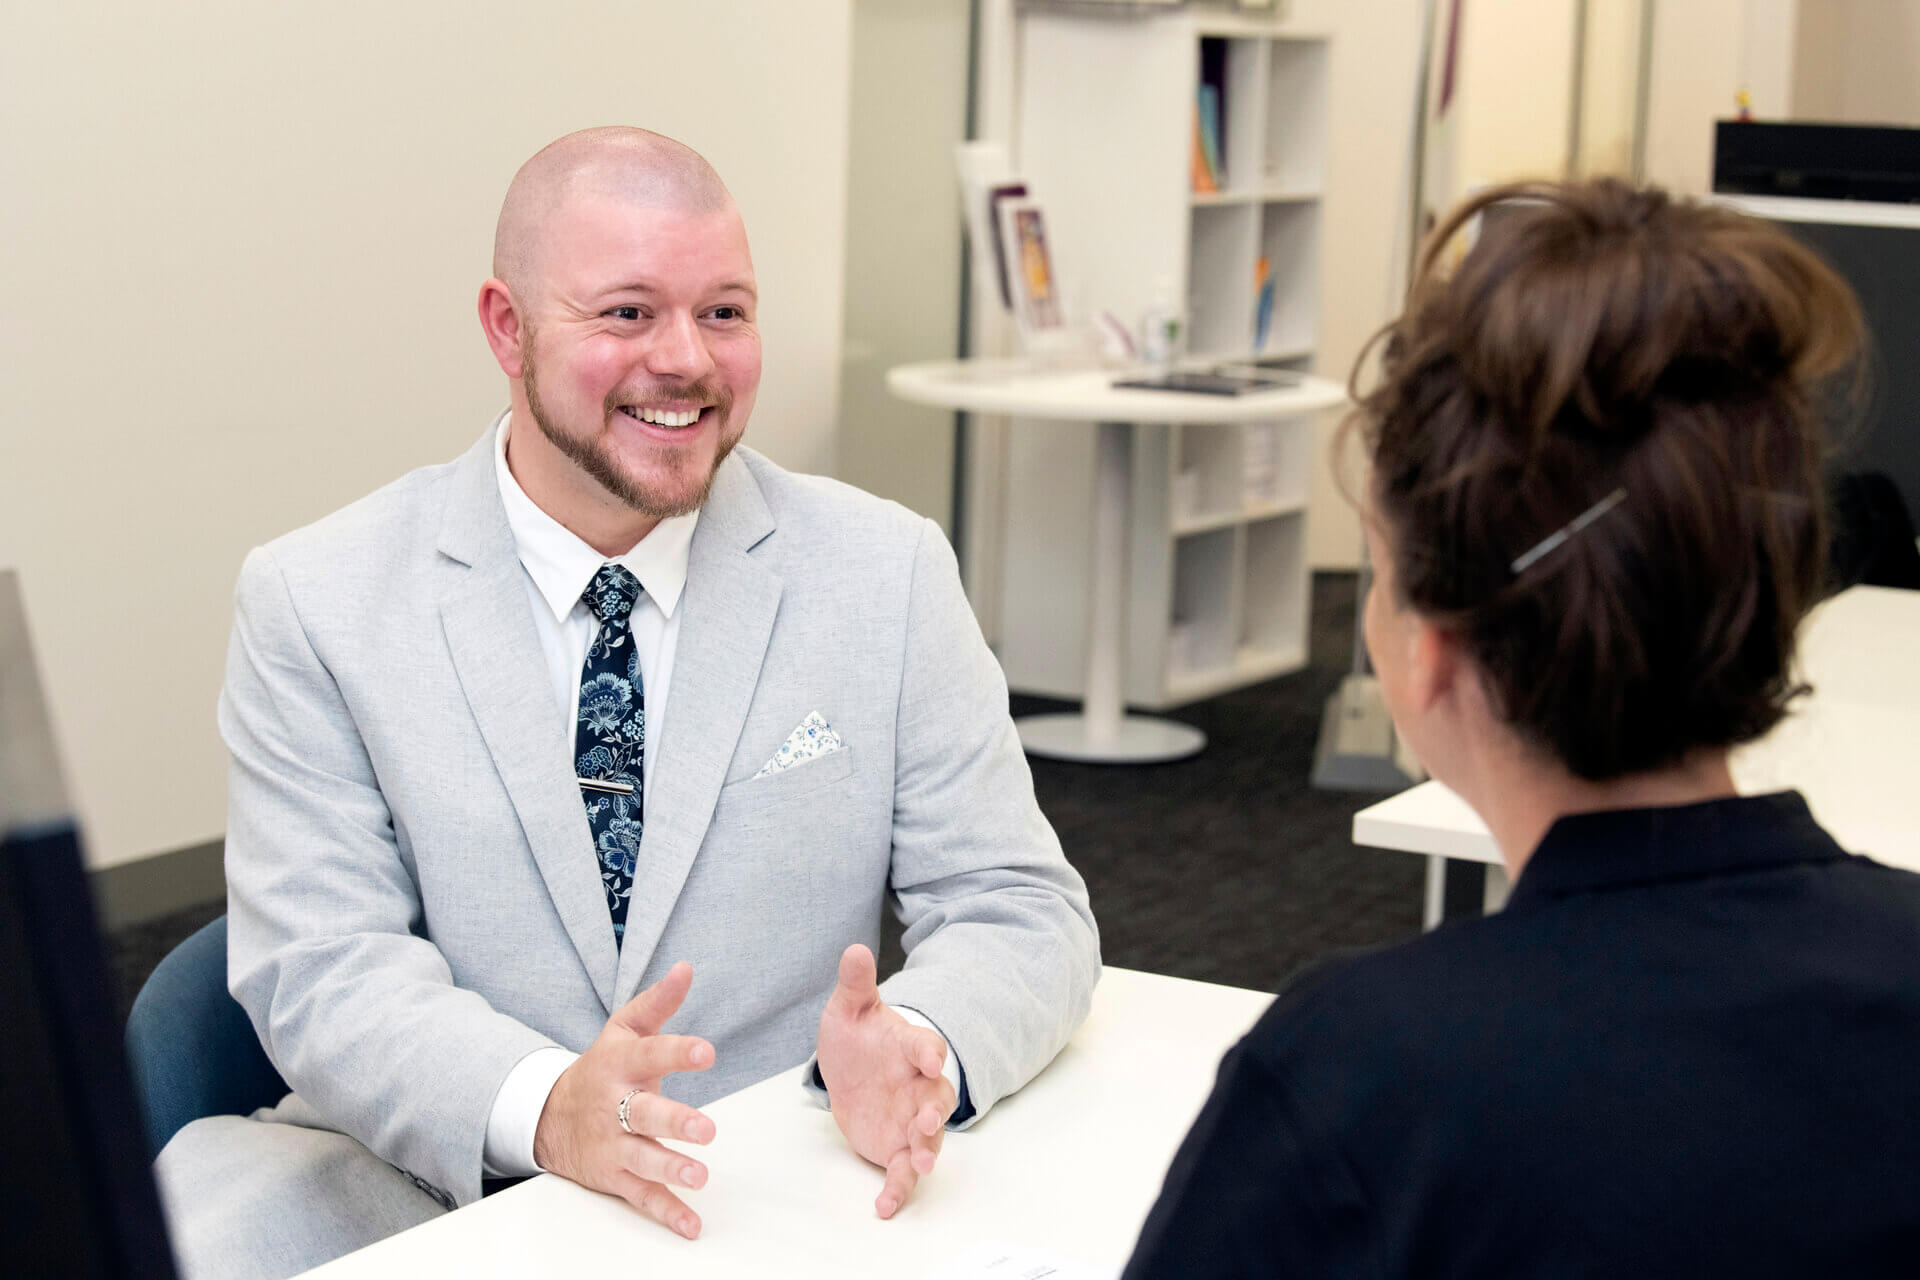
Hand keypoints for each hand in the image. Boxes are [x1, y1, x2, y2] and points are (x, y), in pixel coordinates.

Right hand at [533, 961, 716, 1239]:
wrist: (549, 1115)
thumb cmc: (602, 1068)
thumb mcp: (624, 1031)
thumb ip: (657, 1003)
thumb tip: (686, 968)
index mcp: (620, 1065)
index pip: (651, 1054)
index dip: (678, 1052)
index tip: (707, 1052)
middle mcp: (615, 1106)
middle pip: (644, 1114)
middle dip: (674, 1122)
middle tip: (705, 1129)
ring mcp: (613, 1144)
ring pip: (642, 1158)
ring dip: (671, 1168)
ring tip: (700, 1176)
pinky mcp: (614, 1176)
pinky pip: (642, 1195)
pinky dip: (667, 1212)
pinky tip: (691, 1223)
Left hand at [815, 944, 956, 1218]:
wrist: (851, 1071)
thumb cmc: (858, 1037)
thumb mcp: (849, 1009)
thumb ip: (856, 984)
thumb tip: (854, 949)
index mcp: (909, 1049)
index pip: (925, 1047)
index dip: (929, 1053)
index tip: (930, 1058)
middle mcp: (918, 1086)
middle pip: (938, 1098)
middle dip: (935, 1111)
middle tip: (926, 1120)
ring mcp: (911, 1120)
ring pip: (929, 1138)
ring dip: (928, 1150)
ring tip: (921, 1163)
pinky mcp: (898, 1149)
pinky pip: (904, 1172)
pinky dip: (898, 1190)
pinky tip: (883, 1207)